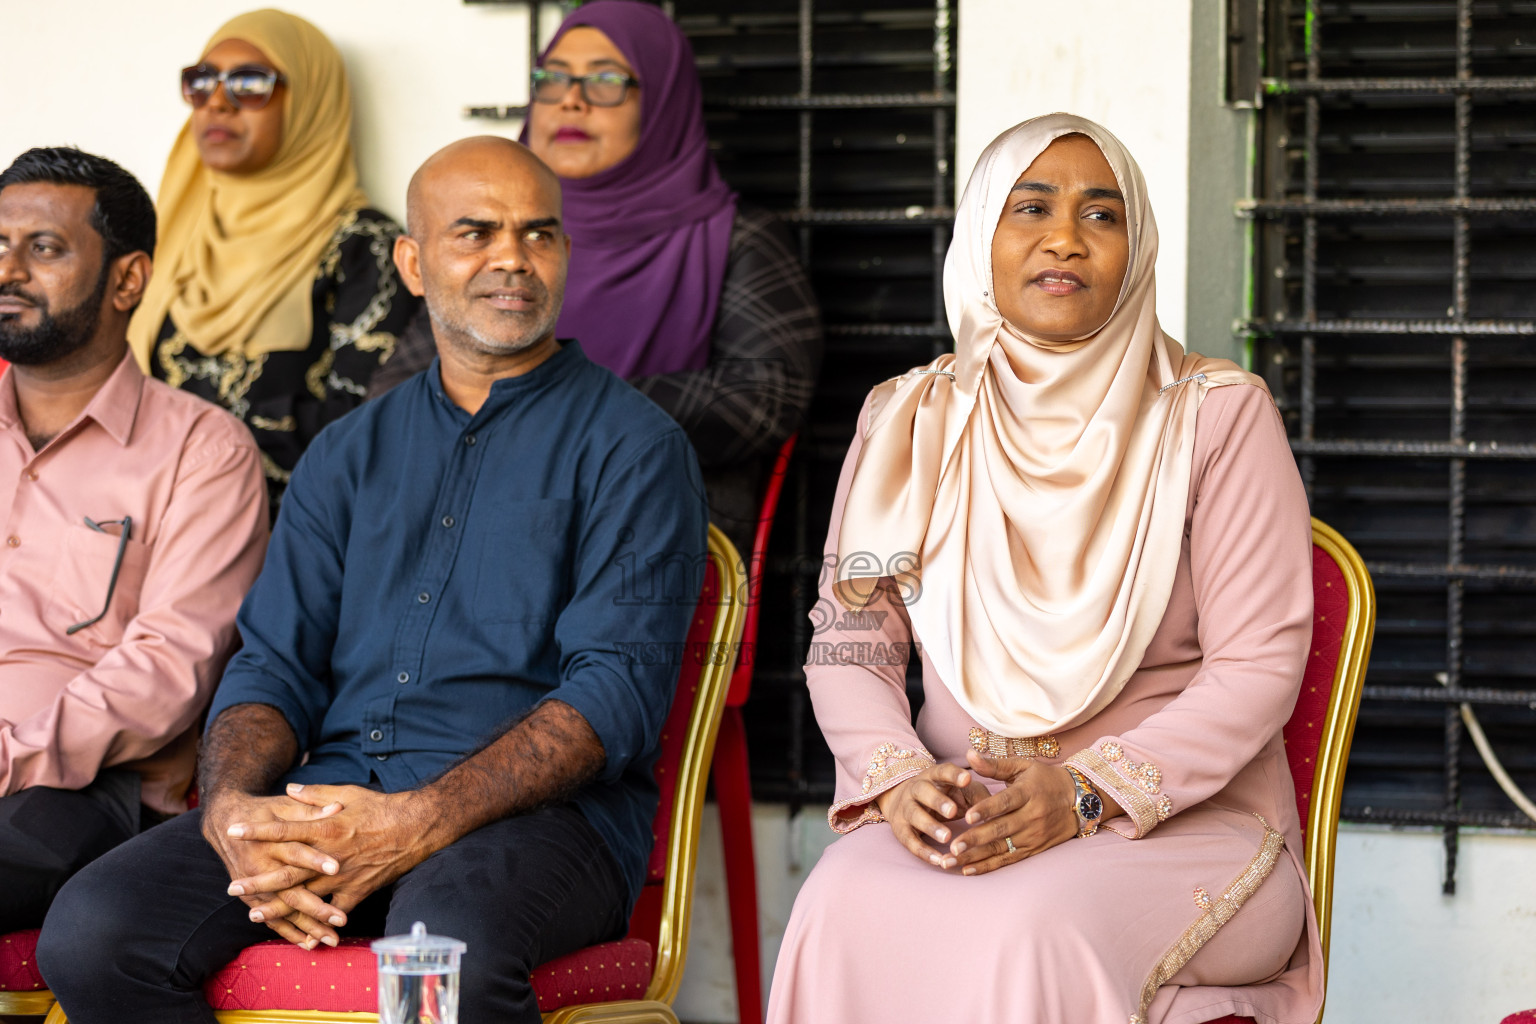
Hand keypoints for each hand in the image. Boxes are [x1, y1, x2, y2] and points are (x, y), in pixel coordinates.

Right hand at [201, 788, 343, 947]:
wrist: (226, 822)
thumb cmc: (265, 812)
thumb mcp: (286, 806)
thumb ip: (311, 810)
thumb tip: (338, 807)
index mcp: (272, 841)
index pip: (296, 851)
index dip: (314, 859)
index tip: (336, 868)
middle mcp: (262, 866)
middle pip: (291, 889)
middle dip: (315, 906)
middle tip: (340, 918)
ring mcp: (256, 885)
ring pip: (284, 910)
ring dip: (307, 926)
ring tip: (330, 939)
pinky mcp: (252, 898)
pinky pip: (272, 919)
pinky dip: (289, 932)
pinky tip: (308, 945)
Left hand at [225, 783, 438, 945]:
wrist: (415, 827)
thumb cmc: (380, 807)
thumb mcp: (348, 793)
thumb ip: (316, 794)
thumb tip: (290, 789)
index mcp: (326, 828)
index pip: (284, 829)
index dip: (257, 830)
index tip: (233, 830)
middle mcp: (330, 856)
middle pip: (287, 870)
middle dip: (258, 880)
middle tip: (232, 887)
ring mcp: (343, 876)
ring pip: (304, 896)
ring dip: (278, 907)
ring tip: (254, 914)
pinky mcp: (357, 891)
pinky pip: (335, 911)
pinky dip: (320, 924)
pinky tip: (304, 935)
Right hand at [874, 762, 988, 869]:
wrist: (903, 800)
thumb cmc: (944, 795)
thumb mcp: (961, 791)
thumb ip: (978, 796)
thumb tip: (998, 808)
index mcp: (934, 776)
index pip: (942, 771)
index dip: (954, 775)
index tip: (967, 778)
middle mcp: (916, 788)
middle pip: (923, 791)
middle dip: (938, 801)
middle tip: (953, 811)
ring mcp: (905, 808)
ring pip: (914, 815)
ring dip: (930, 826)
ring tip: (947, 837)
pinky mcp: (900, 829)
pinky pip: (909, 840)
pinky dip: (923, 851)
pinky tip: (939, 860)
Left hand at [945, 750, 1077, 875]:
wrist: (1080, 800)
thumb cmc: (1045, 780)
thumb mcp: (1022, 767)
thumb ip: (993, 765)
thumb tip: (968, 754)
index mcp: (1027, 792)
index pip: (1005, 802)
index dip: (987, 809)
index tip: (968, 816)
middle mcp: (1031, 816)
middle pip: (1001, 829)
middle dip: (975, 839)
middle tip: (952, 847)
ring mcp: (1032, 835)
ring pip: (1001, 848)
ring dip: (975, 856)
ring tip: (951, 861)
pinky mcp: (1033, 849)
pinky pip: (1008, 860)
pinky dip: (988, 866)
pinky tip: (968, 870)